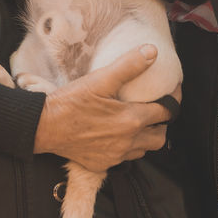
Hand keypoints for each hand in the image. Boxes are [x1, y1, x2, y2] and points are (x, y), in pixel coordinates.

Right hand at [34, 45, 173, 171]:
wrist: (43, 127)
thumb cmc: (70, 103)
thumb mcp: (100, 80)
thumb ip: (129, 66)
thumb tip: (152, 52)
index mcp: (131, 120)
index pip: (166, 112)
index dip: (173, 100)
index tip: (173, 92)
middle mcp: (127, 142)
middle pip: (160, 137)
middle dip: (162, 124)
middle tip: (156, 110)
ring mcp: (115, 156)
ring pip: (143, 150)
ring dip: (146, 137)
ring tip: (138, 122)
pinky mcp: (102, 164)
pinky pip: (124, 159)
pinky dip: (127, 148)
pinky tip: (118, 136)